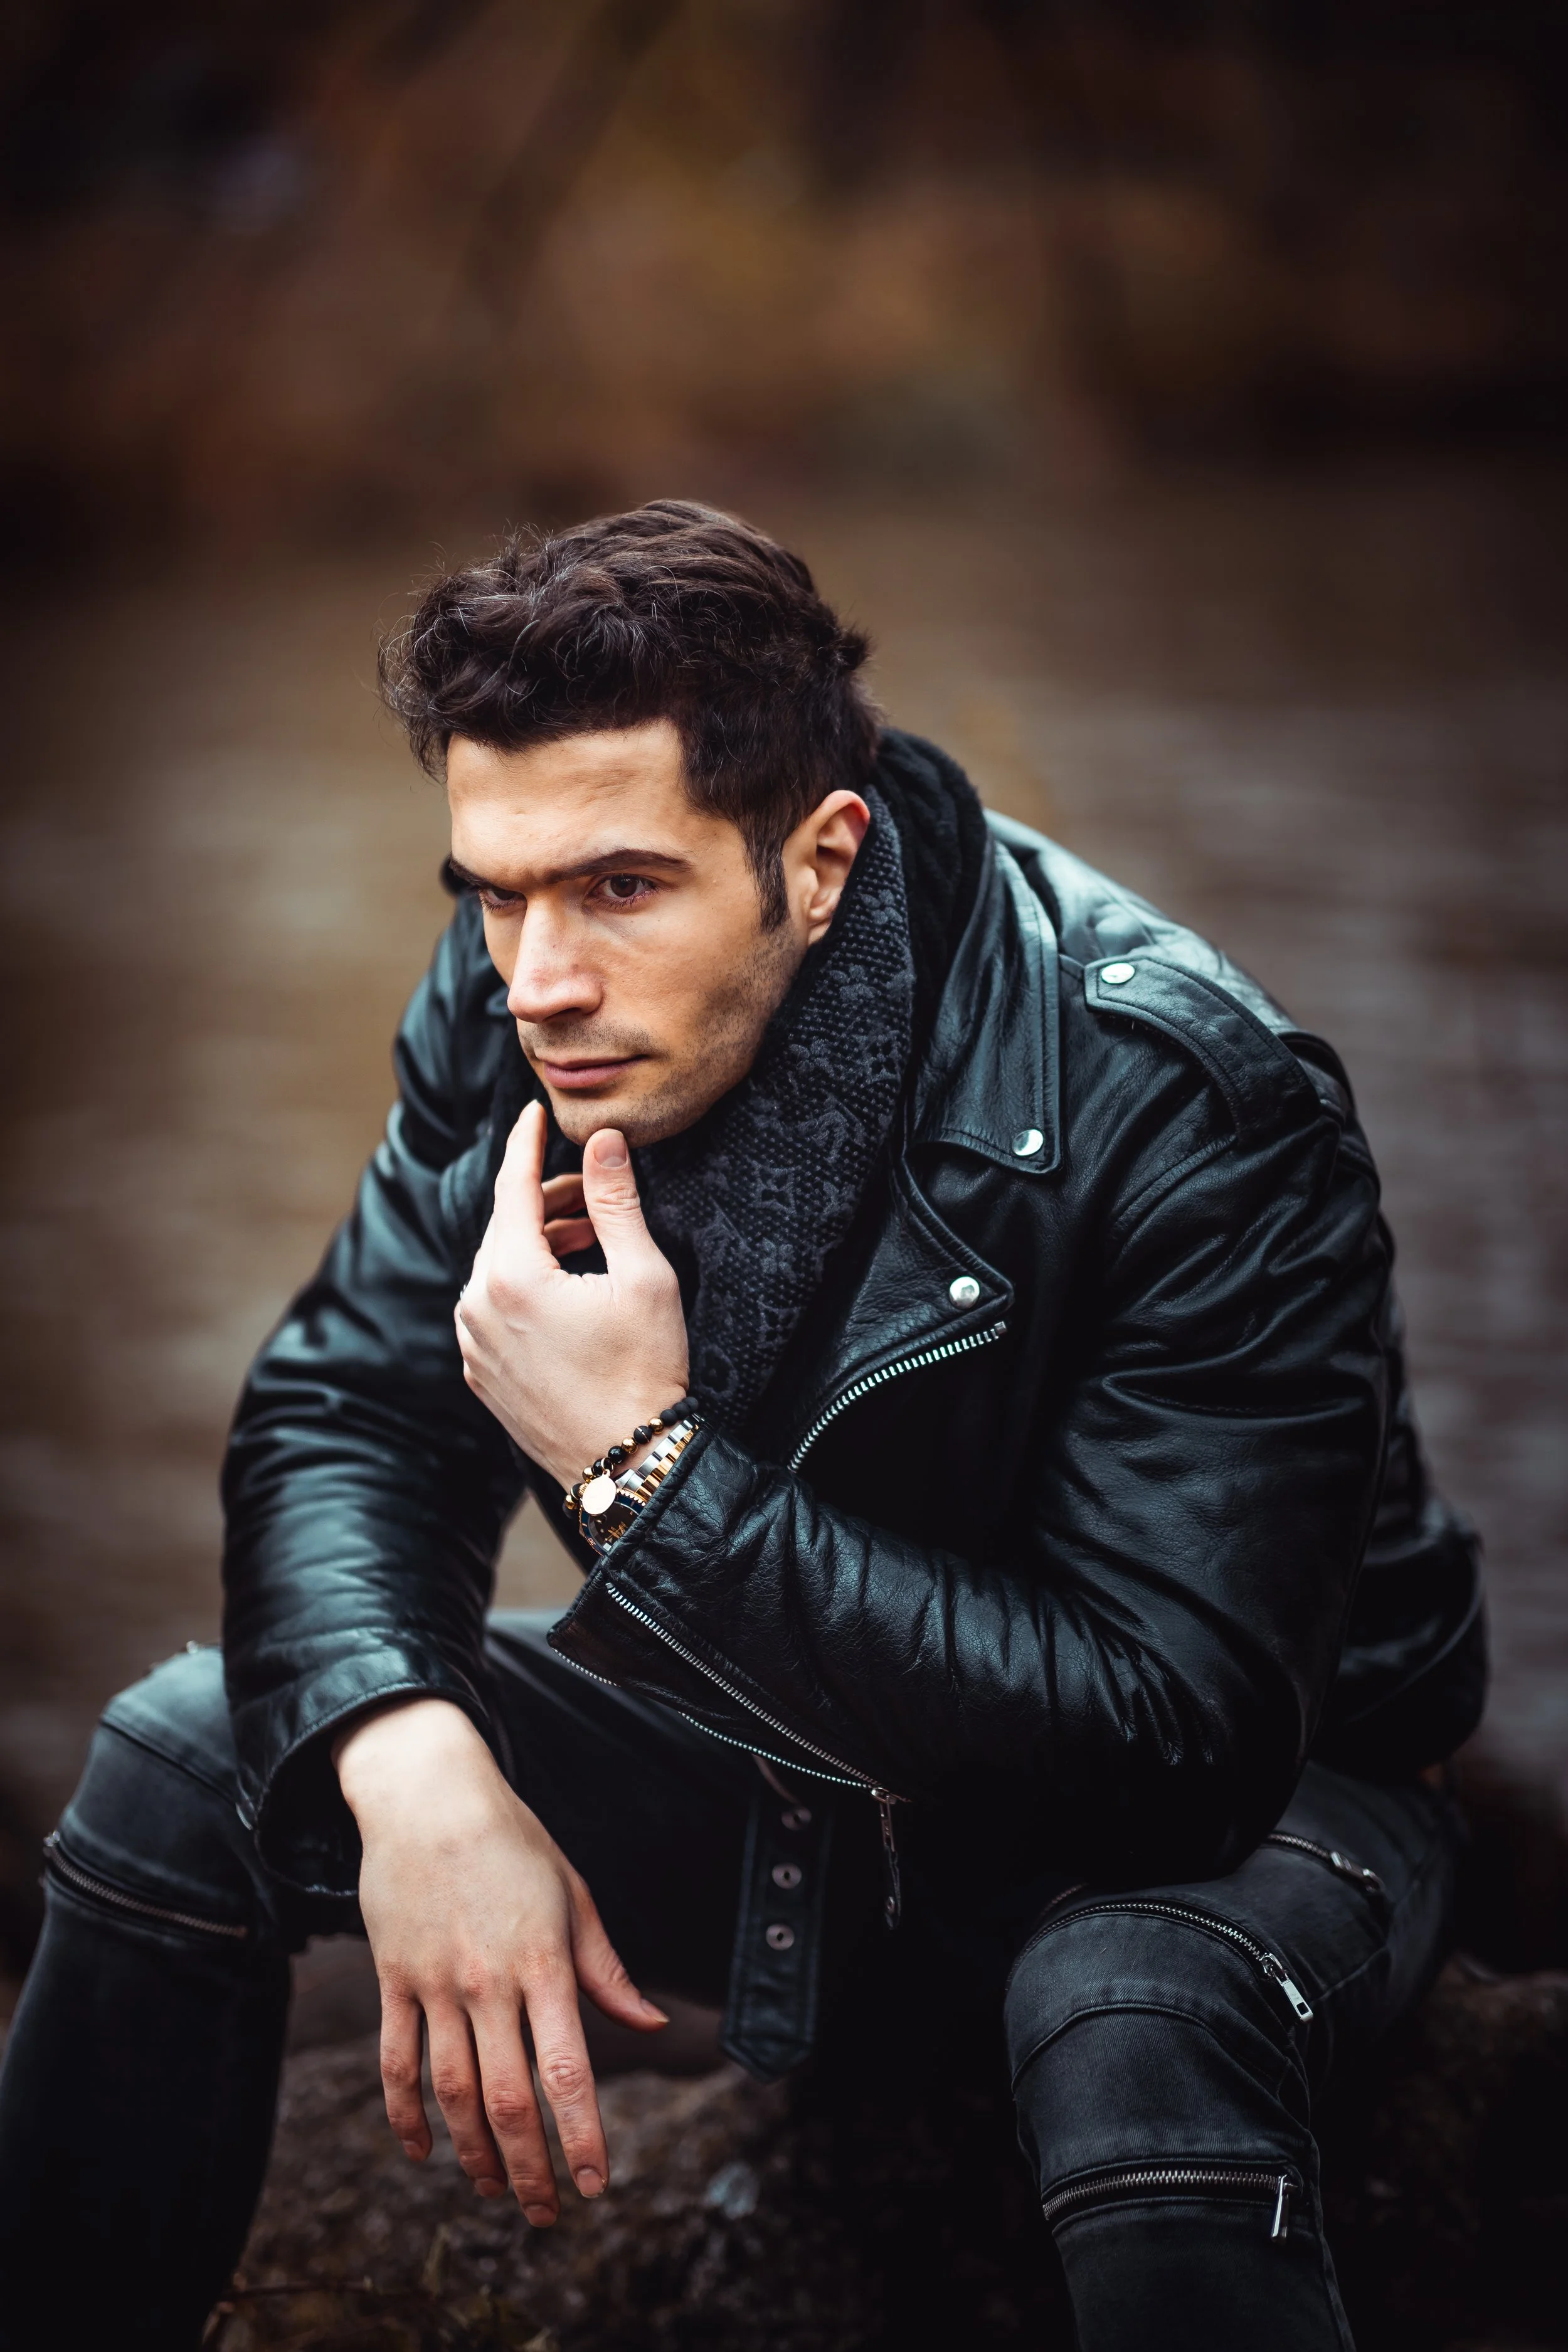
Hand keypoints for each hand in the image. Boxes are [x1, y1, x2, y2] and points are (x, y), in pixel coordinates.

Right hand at [335, 1697, 666, 2221]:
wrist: (427, 1793)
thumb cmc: (513, 1841)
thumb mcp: (573, 1894)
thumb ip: (607, 1970)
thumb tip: (651, 2025)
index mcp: (543, 1963)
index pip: (566, 2070)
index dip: (580, 2136)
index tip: (594, 2186)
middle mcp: (487, 1982)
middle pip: (506, 2099)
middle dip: (528, 2168)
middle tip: (546, 2212)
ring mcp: (434, 1983)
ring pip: (452, 2092)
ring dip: (473, 2154)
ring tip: (494, 2190)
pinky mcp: (393, 1979)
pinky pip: (396, 2062)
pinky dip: (406, 2116)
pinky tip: (423, 2151)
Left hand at [456, 1098, 689, 1487]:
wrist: (628, 1464)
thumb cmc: (644, 1371)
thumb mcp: (644, 1277)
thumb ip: (616, 1201)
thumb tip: (602, 1141)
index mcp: (512, 1276)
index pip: (511, 1185)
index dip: (527, 1142)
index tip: (534, 1111)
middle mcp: (477, 1306)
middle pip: (504, 1225)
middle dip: (546, 1199)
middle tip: (594, 1192)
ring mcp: (473, 1344)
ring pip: (496, 1266)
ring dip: (538, 1244)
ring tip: (592, 1243)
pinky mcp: (479, 1374)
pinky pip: (490, 1308)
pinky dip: (522, 1285)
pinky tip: (567, 1291)